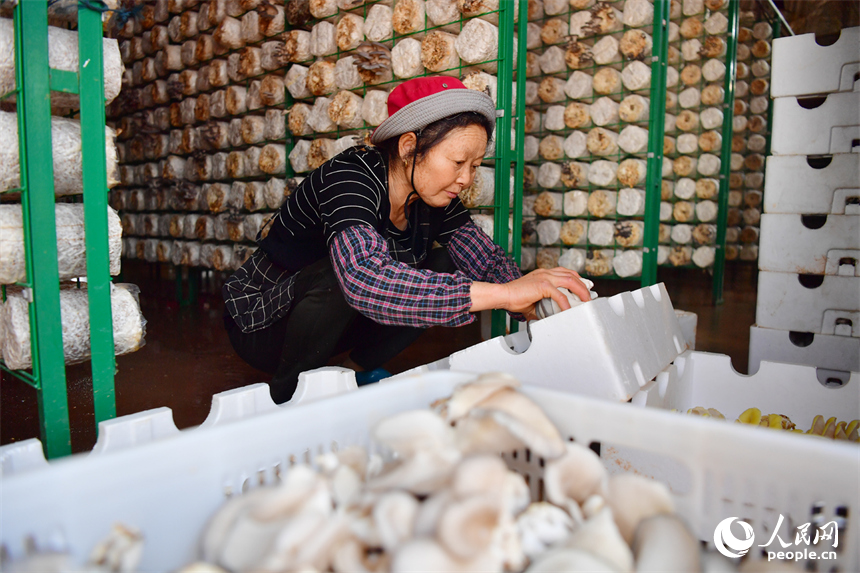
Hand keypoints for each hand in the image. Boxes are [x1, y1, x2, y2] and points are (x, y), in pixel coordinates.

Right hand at [469, 267, 591, 319]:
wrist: (502, 295)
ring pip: (570, 281)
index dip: (578, 280)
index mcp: (544, 274)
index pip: (566, 273)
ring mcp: (545, 277)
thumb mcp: (533, 302)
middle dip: (584, 285)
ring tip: (586, 302)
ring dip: (581, 291)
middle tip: (590, 297)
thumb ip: (544, 306)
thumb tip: (550, 317)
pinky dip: (566, 303)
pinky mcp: (542, 285)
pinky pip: (559, 295)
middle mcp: (546, 273)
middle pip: (572, 275)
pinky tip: (569, 310)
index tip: (585, 288)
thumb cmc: (514, 298)